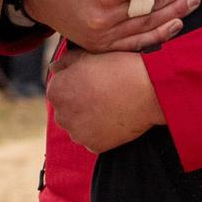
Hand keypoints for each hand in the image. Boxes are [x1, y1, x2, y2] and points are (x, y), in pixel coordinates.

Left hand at [46, 50, 163, 153]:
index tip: (92, 82)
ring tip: (109, 105)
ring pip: (78, 126)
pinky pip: (92, 139)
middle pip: (66, 110)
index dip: (76, 85)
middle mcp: (61, 115)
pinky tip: (114, 118)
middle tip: (101, 94)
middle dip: (79, 104)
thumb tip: (54, 68)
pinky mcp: (94, 146)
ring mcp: (77, 133)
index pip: (58, 90)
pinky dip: (101, 132)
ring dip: (88, 119)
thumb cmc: (117, 68)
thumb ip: (66, 62)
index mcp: (55, 91)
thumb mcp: (88, 56)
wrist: (147, 89)